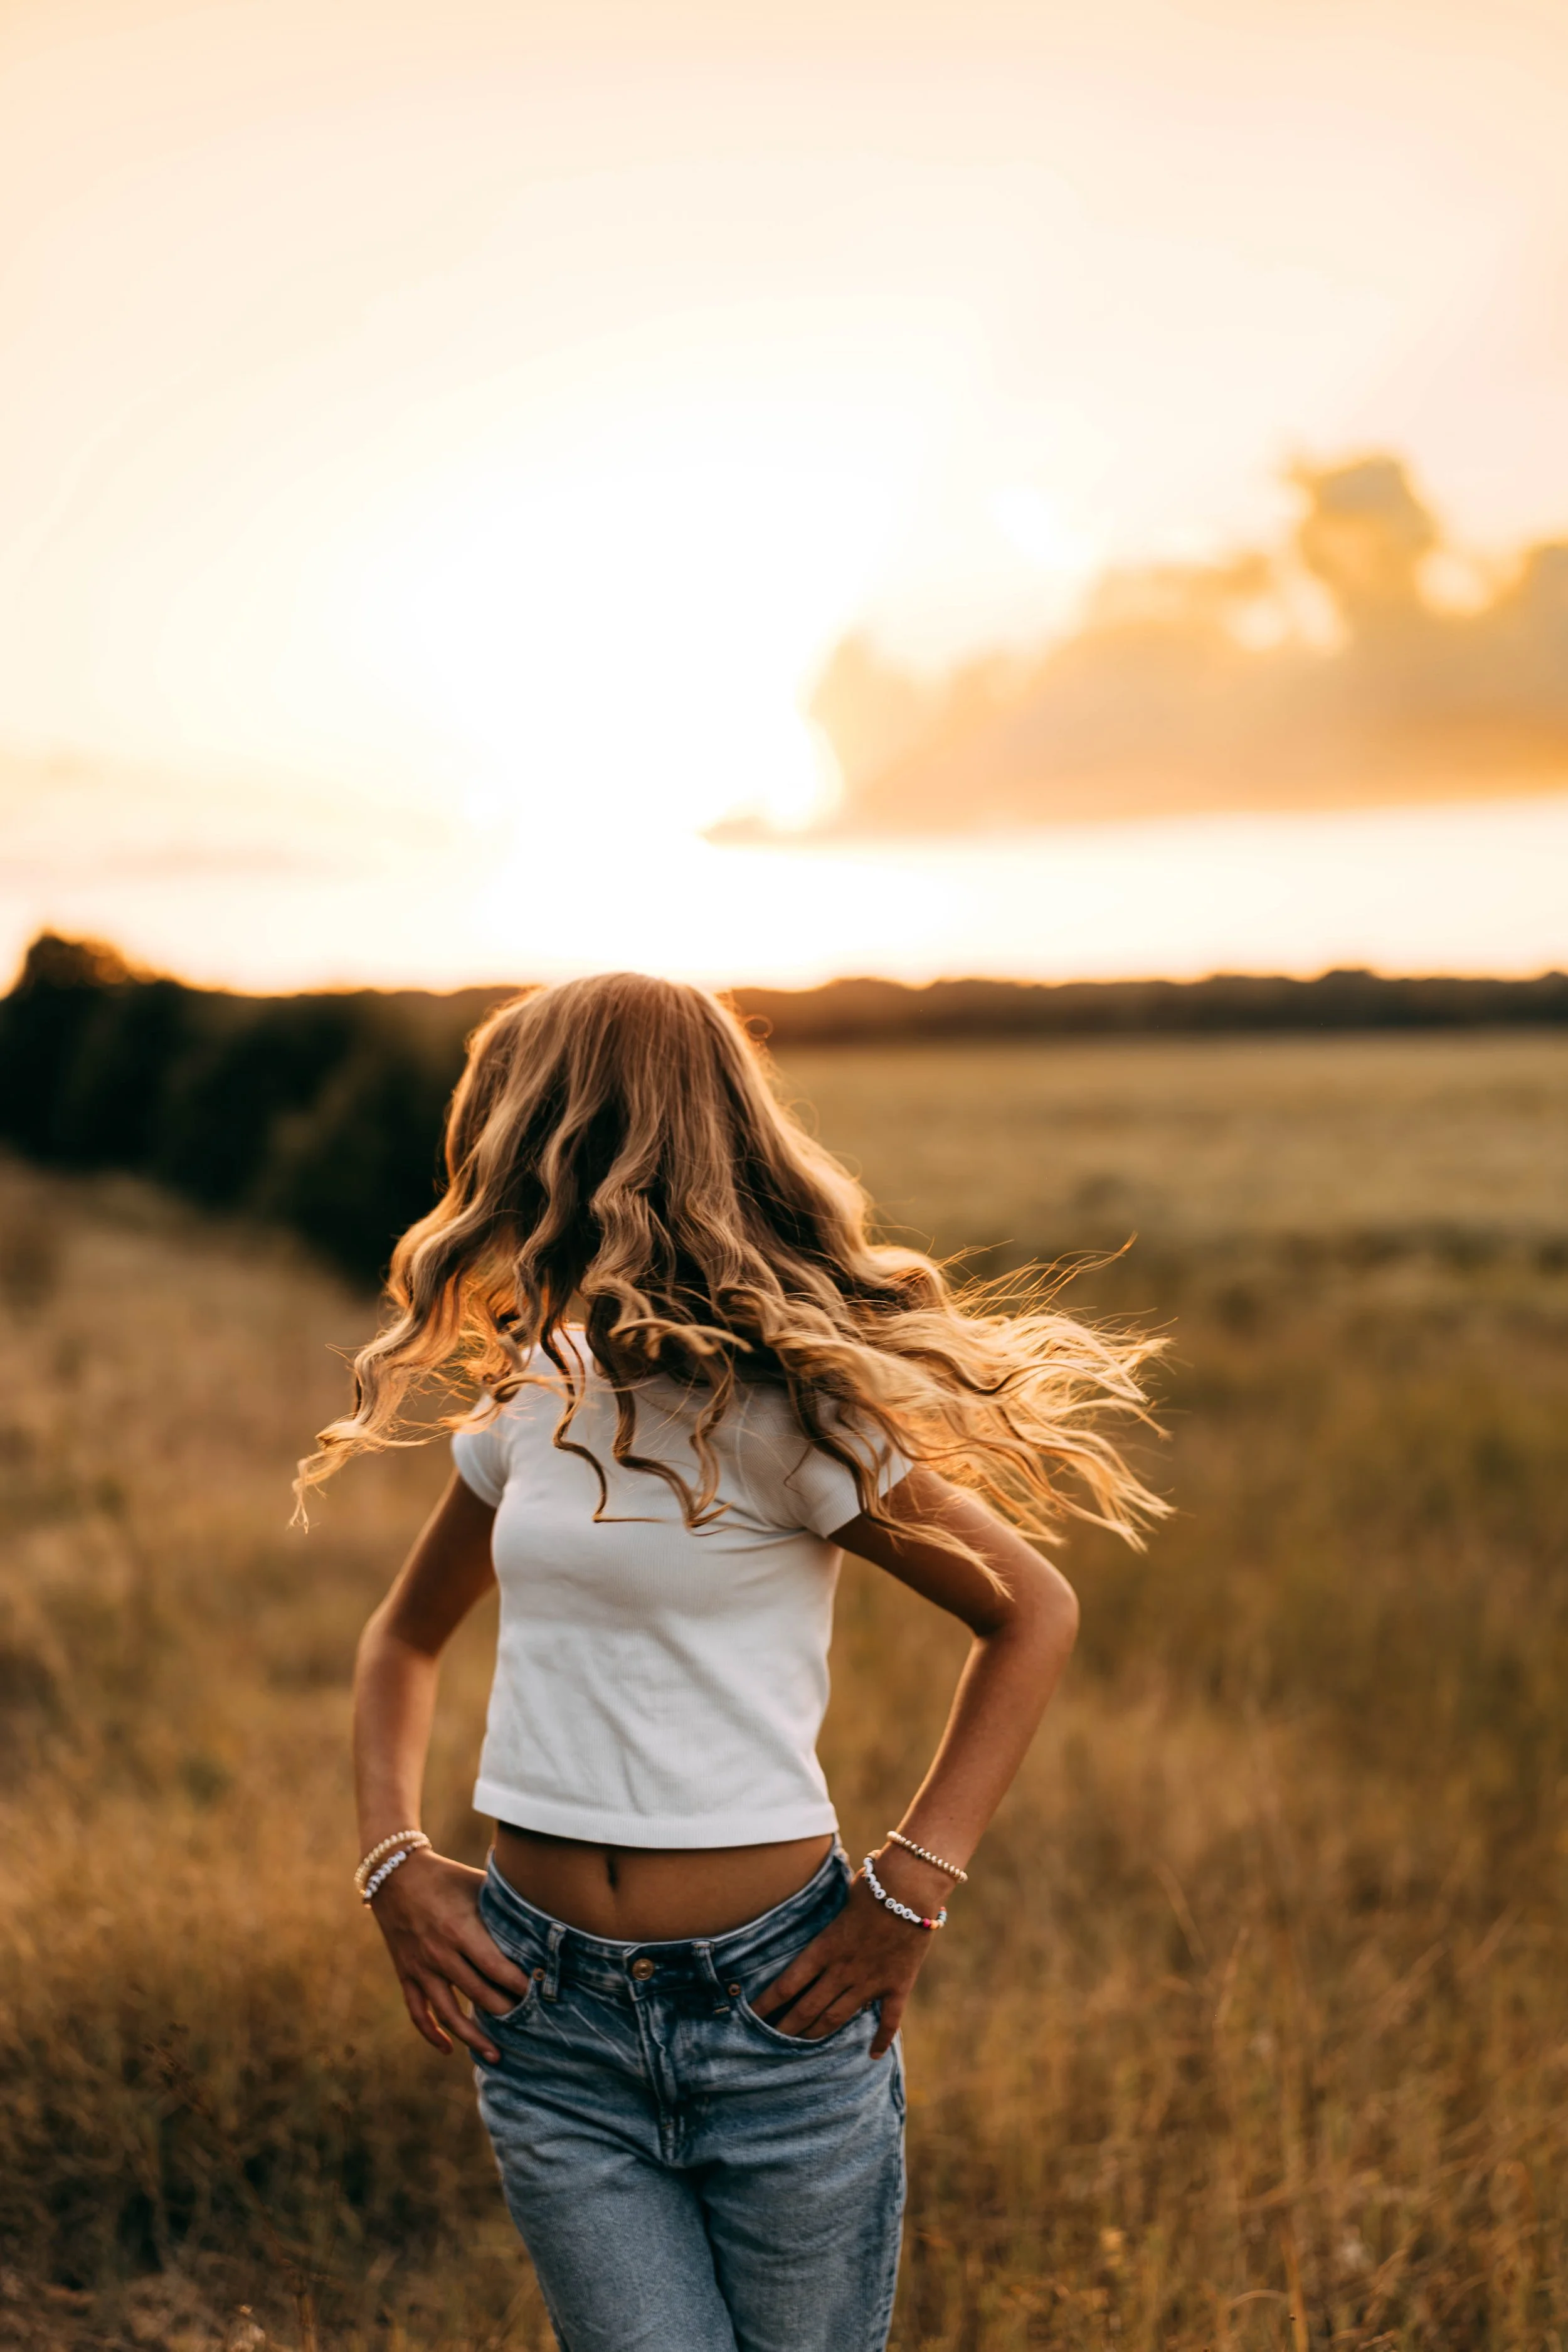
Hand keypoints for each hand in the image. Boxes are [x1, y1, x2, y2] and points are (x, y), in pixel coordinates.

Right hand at [367, 1849, 532, 2062]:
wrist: (395, 1873)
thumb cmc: (447, 1876)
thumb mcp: (478, 1884)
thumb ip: (503, 1906)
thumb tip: (539, 1921)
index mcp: (460, 1929)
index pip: (496, 1969)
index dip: (520, 1986)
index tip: (542, 1994)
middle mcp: (440, 1954)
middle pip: (479, 1995)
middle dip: (508, 2012)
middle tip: (532, 2023)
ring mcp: (420, 1967)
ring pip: (449, 2014)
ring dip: (474, 2038)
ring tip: (497, 2055)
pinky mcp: (406, 1974)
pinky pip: (417, 2012)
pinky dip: (431, 2034)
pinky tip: (448, 2049)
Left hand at [750, 1855, 947, 2058]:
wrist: (912, 1887)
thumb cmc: (874, 1883)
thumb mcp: (841, 1897)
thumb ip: (830, 1914)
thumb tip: (820, 1902)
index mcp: (825, 1947)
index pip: (786, 1984)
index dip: (766, 2004)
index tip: (750, 2017)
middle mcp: (843, 1970)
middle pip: (807, 2009)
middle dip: (786, 2029)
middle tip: (769, 2044)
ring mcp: (870, 1981)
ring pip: (837, 2018)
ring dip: (816, 2035)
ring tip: (801, 2050)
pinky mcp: (897, 1985)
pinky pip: (888, 2020)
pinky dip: (880, 2040)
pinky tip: (872, 2055)